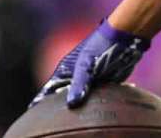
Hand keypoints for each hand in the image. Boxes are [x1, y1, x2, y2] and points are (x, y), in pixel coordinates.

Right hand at [32, 20, 149, 107]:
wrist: (124, 39)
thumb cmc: (101, 46)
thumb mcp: (87, 65)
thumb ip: (79, 84)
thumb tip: (71, 104)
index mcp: (66, 71)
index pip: (49, 90)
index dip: (41, 102)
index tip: (36, 114)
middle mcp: (76, 77)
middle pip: (64, 97)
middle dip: (63, 107)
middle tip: (62, 121)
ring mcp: (89, 81)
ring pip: (81, 99)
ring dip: (81, 106)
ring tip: (80, 118)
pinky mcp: (104, 83)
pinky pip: (97, 97)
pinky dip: (98, 103)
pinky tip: (100, 108)